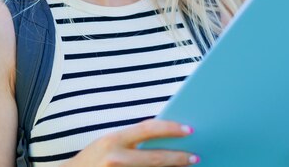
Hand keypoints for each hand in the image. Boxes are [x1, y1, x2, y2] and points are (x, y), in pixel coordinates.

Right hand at [63, 119, 199, 166]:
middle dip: (179, 158)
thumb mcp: (109, 143)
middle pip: (156, 158)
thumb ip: (132, 140)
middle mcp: (116, 159)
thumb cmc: (93, 159)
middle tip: (195, 157)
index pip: (148, 129)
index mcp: (114, 140)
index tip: (189, 129)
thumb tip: (163, 137)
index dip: (171, 128)